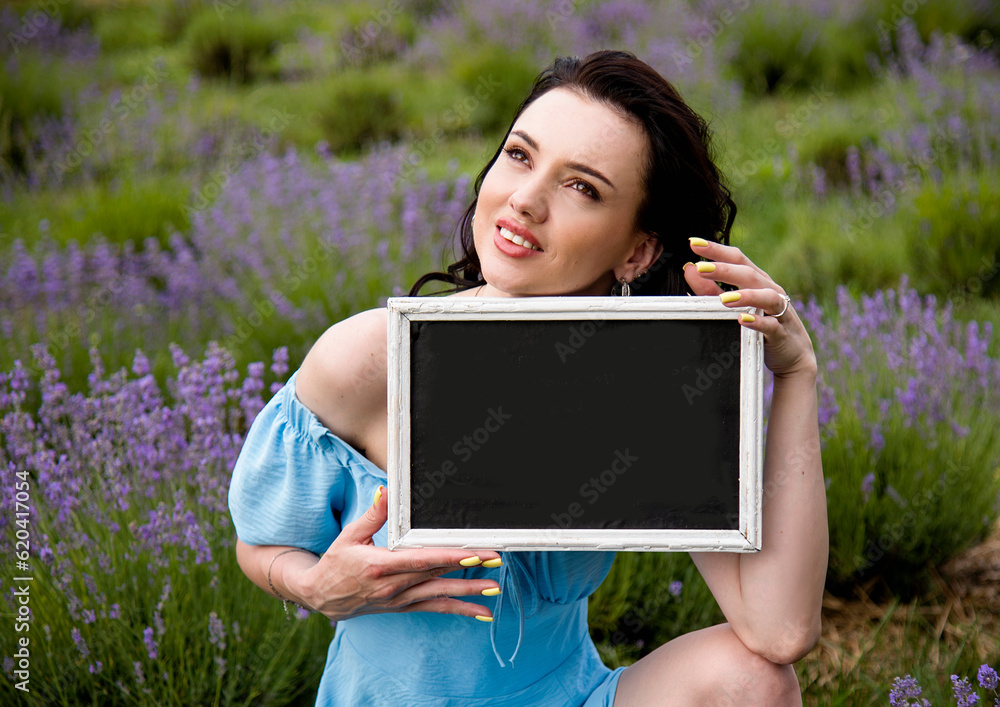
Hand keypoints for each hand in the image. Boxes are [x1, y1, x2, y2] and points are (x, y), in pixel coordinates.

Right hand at [286, 487, 502, 621]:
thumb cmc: (336, 562)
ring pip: (439, 595)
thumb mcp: (350, 535)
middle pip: (436, 575)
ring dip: (468, 591)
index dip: (447, 558)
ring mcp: (399, 599)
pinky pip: (435, 609)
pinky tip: (481, 612)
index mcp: (379, 565)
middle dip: (468, 568)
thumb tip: (387, 491)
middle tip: (494, 560)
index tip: (471, 553)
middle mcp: (392, 585)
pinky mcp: (403, 607)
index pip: (420, 560)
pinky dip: (459, 610)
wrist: (322, 596)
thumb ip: (374, 514)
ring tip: (494, 587)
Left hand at [684, 238, 816, 379]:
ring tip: (724, 298)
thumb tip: (689, 270)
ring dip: (745, 296)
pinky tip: (742, 320)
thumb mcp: (734, 305)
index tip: (694, 243)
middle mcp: (770, 290)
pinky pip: (771, 325)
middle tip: (701, 267)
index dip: (716, 250)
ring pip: (766, 296)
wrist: (793, 354)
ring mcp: (779, 311)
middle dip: (724, 270)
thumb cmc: (762, 323)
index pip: (737, 258)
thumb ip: (711, 290)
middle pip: (749, 274)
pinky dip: (757, 322)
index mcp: (757, 280)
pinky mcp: (782, 333)